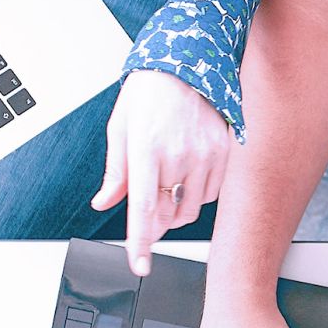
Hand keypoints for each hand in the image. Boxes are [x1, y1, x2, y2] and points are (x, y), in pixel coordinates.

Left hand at [91, 70, 231, 276]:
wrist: (187, 63)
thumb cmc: (148, 93)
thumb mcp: (120, 128)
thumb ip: (115, 172)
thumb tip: (104, 202)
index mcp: (146, 149)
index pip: (143, 209)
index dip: (140, 243)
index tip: (139, 265)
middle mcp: (178, 154)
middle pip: (168, 215)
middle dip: (155, 222)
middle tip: (148, 206)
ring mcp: (205, 154)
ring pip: (190, 208)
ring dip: (176, 209)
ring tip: (167, 184)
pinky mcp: (223, 152)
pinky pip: (210, 193)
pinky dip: (196, 194)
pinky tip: (186, 174)